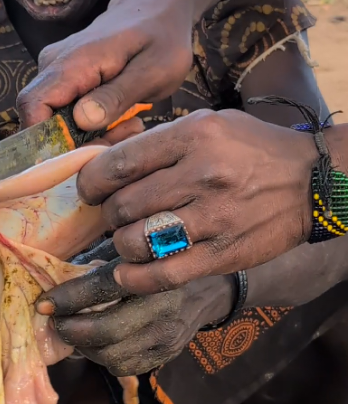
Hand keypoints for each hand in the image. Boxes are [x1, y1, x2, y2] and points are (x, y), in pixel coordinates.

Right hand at [17, 0, 195, 131]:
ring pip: (55, 120)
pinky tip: (121, 119)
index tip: (88, 155)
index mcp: (72, 63)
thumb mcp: (154, 70)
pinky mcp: (64, 79)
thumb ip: (117, 95)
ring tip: (130, 126)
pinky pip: (65, 112)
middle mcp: (53, 67)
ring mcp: (56, 72)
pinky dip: (90, 125)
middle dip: (78, 143)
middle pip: (43, 121)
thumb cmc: (162, 36)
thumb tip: (81, 121)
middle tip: (124, 137)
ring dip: (88, 135)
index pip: (32, 107)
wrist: (158, 7)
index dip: (49, 141)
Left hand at [37, 262, 235, 376]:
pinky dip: (102, 358)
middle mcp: (163, 307)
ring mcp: (167, 337)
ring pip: (112, 355)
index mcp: (151, 273)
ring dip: (85, 347)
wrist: (206, 290)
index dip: (68, 298)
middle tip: (56, 322)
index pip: (102, 286)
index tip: (43, 303)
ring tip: (75, 332)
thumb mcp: (134, 254)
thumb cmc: (158, 265)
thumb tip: (54, 276)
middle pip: (106, 330)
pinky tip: (96, 344)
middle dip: (72, 329)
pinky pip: (124, 367)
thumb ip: (100, 264)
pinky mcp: (166, 356)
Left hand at [75, 110, 315, 293]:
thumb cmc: (251, 150)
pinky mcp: (224, 253)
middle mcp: (203, 175)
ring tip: (127, 239)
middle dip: (106, 215)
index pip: (117, 164)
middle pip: (121, 205)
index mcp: (194, 136)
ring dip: (120, 245)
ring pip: (136, 240)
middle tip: (113, 216)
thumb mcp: (208, 125)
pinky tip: (127, 274)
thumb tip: (104, 163)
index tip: (89, 191)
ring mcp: (214, 217)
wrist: (312, 182)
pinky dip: (135, 278)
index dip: (90, 183)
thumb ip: (160, 142)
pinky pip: (164, 274)